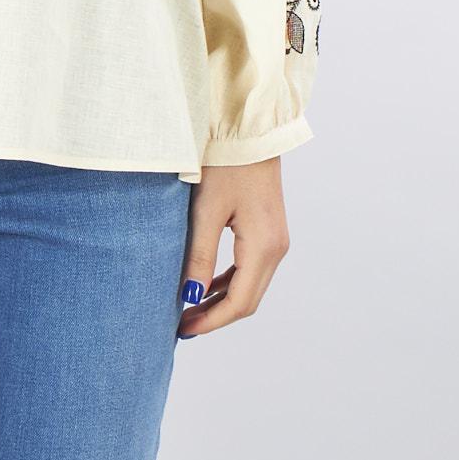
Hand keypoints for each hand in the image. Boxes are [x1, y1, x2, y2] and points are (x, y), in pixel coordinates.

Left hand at [177, 156, 290, 337]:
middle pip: (248, 299)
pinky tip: (206, 285)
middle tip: (182, 325)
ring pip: (250, 285)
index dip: (211, 320)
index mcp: (264, 247)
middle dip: (215, 315)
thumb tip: (191, 297)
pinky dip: (229, 281)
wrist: (249, 130)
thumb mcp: (206, 210)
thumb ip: (200, 255)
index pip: (240, 302)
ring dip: (222, 300)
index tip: (183, 329)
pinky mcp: (269, 230)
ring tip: (189, 309)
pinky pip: (251, 267)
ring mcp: (276, 240)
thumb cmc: (225, 164)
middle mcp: (277, 248)